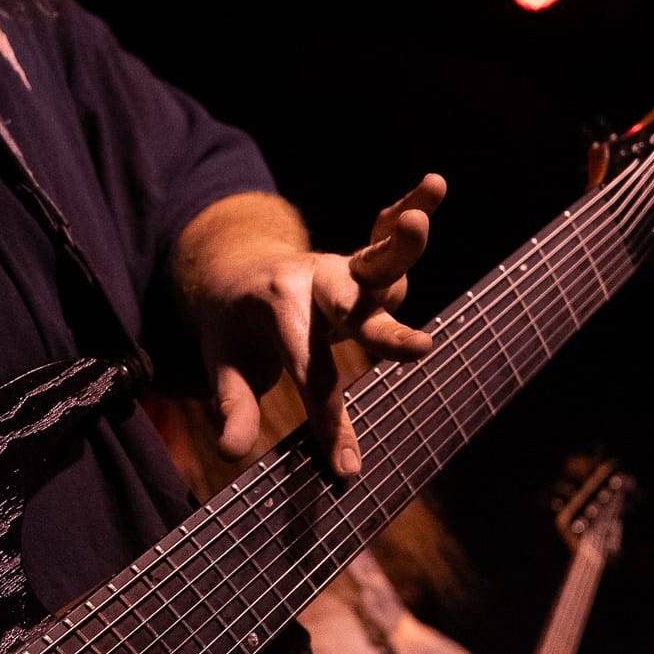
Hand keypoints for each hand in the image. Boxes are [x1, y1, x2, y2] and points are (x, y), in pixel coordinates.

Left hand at [175, 177, 445, 475]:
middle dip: (383, 332)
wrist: (229, 272)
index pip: (310, 373)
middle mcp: (310, 284)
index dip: (329, 423)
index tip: (347, 468)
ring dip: (400, 242)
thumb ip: (232, 404)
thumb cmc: (231, 328)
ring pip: (376, 260)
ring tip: (416, 221)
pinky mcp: (356, 257)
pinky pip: (382, 229)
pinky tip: (432, 185)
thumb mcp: (221, 364)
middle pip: (352, 311)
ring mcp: (337, 268)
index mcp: (275, 313)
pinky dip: (408, 204)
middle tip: (419, 348)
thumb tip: (230, 452)